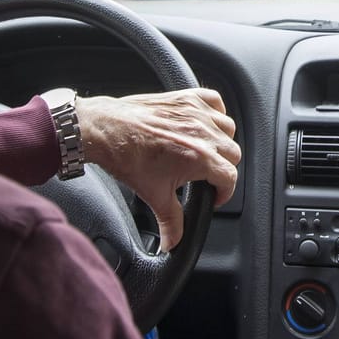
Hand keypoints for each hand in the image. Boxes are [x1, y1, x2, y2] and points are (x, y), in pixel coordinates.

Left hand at [77, 89, 239, 251]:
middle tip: (205, 176)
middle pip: (232, 154)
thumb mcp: (154, 195)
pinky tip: (203, 124)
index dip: (224, 191)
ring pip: (228, 128)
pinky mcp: (186, 97)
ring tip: (205, 151)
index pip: (230, 177)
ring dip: (221, 141)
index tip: (214, 195)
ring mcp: (196, 112)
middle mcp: (202, 132)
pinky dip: (215, 113)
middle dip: (222, 168)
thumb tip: (174, 242)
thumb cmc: (127, 156)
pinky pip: (215, 102)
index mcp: (200, 157)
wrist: (106, 130)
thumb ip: (171, 223)